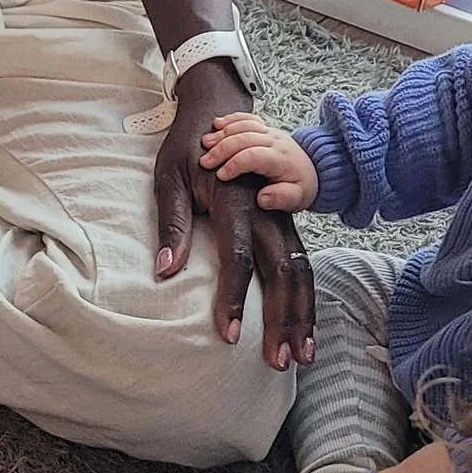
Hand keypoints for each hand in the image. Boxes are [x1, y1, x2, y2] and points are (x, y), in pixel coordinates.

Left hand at [153, 67, 314, 368]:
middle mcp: (267, 211)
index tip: (229, 336)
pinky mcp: (285, 226)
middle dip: (283, 319)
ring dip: (302, 316)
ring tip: (301, 357)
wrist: (217, 110)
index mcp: (235, 199)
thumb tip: (165, 270)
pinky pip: (302, 266)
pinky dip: (306, 300)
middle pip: (283, 271)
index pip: (238, 256)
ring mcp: (281, 218)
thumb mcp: (168, 177)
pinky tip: (304, 330)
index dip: (233, 297)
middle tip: (277, 362)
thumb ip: (172, 225)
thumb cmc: (186, 148)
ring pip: (301, 271)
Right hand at [197, 109, 318, 212]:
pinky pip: (248, 118)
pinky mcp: (265, 129)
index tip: (221, 175)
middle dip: (222, 149)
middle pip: (244, 138)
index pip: (254, 156)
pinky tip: (217, 123)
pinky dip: (232, 119)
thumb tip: (262, 198)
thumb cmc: (301, 186)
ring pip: (244, 126)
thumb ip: (281, 199)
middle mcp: (274, 141)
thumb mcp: (297, 199)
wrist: (314, 170)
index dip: (235, 164)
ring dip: (223, 133)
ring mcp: (269, 132)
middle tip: (205, 162)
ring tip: (205, 143)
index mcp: (280, 159)